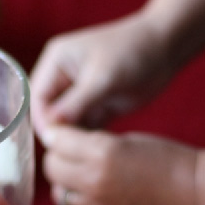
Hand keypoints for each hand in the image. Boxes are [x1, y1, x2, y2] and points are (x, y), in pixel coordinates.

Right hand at [30, 13, 171, 142]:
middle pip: (49, 114)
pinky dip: (88, 140)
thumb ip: (74, 104)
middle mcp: (63, 78)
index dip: (43, 123)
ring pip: (67, 124)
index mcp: (56, 62)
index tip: (55, 144)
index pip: (37, 98)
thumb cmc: (133, 52)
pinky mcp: (97, 107)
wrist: (167, 48)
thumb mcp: (102, 78)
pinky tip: (95, 153)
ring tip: (85, 156)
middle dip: (57, 134)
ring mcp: (80, 94)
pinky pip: (85, 128)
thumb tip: (49, 131)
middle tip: (70, 155)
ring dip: (73, 140)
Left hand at [42, 125, 203, 204]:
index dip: (59, 135)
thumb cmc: (170, 160)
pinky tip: (106, 194)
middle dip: (59, 158)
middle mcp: (93, 182)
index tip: (64, 133)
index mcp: (101, 153)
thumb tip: (62, 145)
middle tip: (73, 154)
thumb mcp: (128, 140)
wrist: (199, 196)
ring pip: (60, 194)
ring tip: (89, 176)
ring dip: (68, 183)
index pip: (56, 140)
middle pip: (51, 168)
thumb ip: (92, 144)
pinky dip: (85, 201)